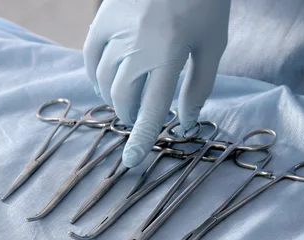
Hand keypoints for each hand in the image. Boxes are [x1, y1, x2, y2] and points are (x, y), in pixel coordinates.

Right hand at [84, 0, 230, 167]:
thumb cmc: (205, 2)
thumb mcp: (213, 44)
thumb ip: (199, 85)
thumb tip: (186, 121)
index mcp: (170, 55)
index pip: (151, 108)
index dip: (141, 137)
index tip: (131, 161)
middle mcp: (138, 46)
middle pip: (124, 97)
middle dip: (131, 116)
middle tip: (140, 119)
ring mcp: (116, 30)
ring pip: (104, 80)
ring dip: (115, 98)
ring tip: (127, 101)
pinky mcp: (102, 17)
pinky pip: (90, 57)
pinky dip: (96, 76)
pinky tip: (107, 80)